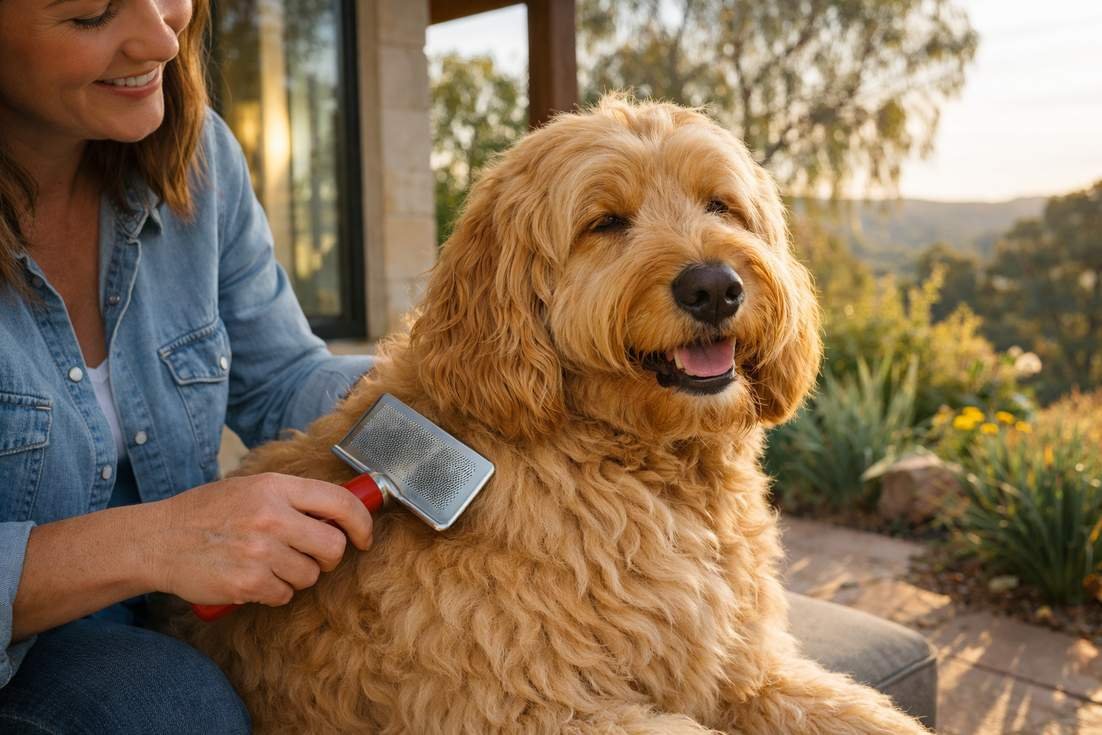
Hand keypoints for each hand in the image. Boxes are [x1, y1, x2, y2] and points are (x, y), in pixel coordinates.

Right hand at [144, 473, 373, 607]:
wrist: (157, 540)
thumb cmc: (206, 513)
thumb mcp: (251, 488)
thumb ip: (293, 498)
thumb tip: (340, 514)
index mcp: (276, 487)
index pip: (340, 502)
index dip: (361, 523)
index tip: (364, 537)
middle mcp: (272, 516)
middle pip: (333, 546)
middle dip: (328, 557)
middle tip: (310, 556)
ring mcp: (260, 551)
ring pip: (310, 575)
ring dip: (297, 576)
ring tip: (268, 564)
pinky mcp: (248, 583)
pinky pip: (284, 595)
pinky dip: (273, 592)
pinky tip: (252, 578)